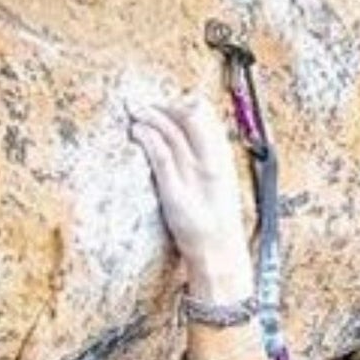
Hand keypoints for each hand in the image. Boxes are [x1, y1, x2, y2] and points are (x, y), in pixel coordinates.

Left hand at [130, 96, 253, 294]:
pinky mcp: (176, 191)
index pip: (208, 117)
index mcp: (224, 160)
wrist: (219, 253)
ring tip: (135, 112)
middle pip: (191, 116)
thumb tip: (185, 145)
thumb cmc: (214, 224)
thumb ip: (204, 164)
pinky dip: (147, 137)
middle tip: (146, 105)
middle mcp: (211, 163)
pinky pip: (161, 155)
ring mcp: (194, 176)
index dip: (187, 105)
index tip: (170, 105)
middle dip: (166, 105)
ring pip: (172, 131)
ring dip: (150, 116)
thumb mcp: (215, 188)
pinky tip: (137, 131)